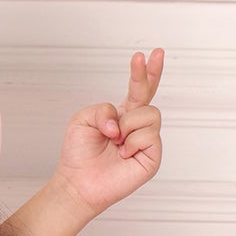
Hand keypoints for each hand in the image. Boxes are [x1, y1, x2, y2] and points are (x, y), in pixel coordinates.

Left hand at [50, 49, 163, 219]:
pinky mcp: (152, 157)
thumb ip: (103, 109)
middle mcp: (136, 125)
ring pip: (150, 114)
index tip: (144, 54)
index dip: (143, 72)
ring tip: (115, 141)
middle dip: (153, 72)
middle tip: (157, 53)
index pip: (138, 89)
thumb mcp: (83, 120)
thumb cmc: (79, 154)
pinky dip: (132, 142)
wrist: (78, 182)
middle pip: (151, 94)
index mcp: (121, 115)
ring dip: (127, 125)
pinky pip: (149, 136)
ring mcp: (146, 141)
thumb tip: (121, 123)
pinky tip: (123, 154)